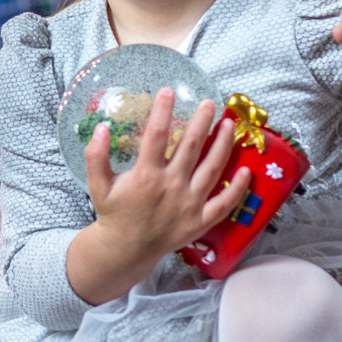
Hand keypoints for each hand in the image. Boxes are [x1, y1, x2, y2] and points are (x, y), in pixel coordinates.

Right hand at [68, 93, 252, 304]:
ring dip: (223, 145)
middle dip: (202, 121)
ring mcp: (189, 204)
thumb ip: (96, 156)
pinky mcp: (200, 221)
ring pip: (212, 169)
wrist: (126, 250)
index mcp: (146, 176)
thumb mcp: (97, 185)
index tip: (169, 91)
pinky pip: (224, 203)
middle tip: (211, 102)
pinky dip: (237, 188)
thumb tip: (101, 128)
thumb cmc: (114, 213)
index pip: (156, 136)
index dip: (163, 111)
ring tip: (229, 125)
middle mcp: (171, 187)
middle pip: (192, 147)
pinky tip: (246, 171)